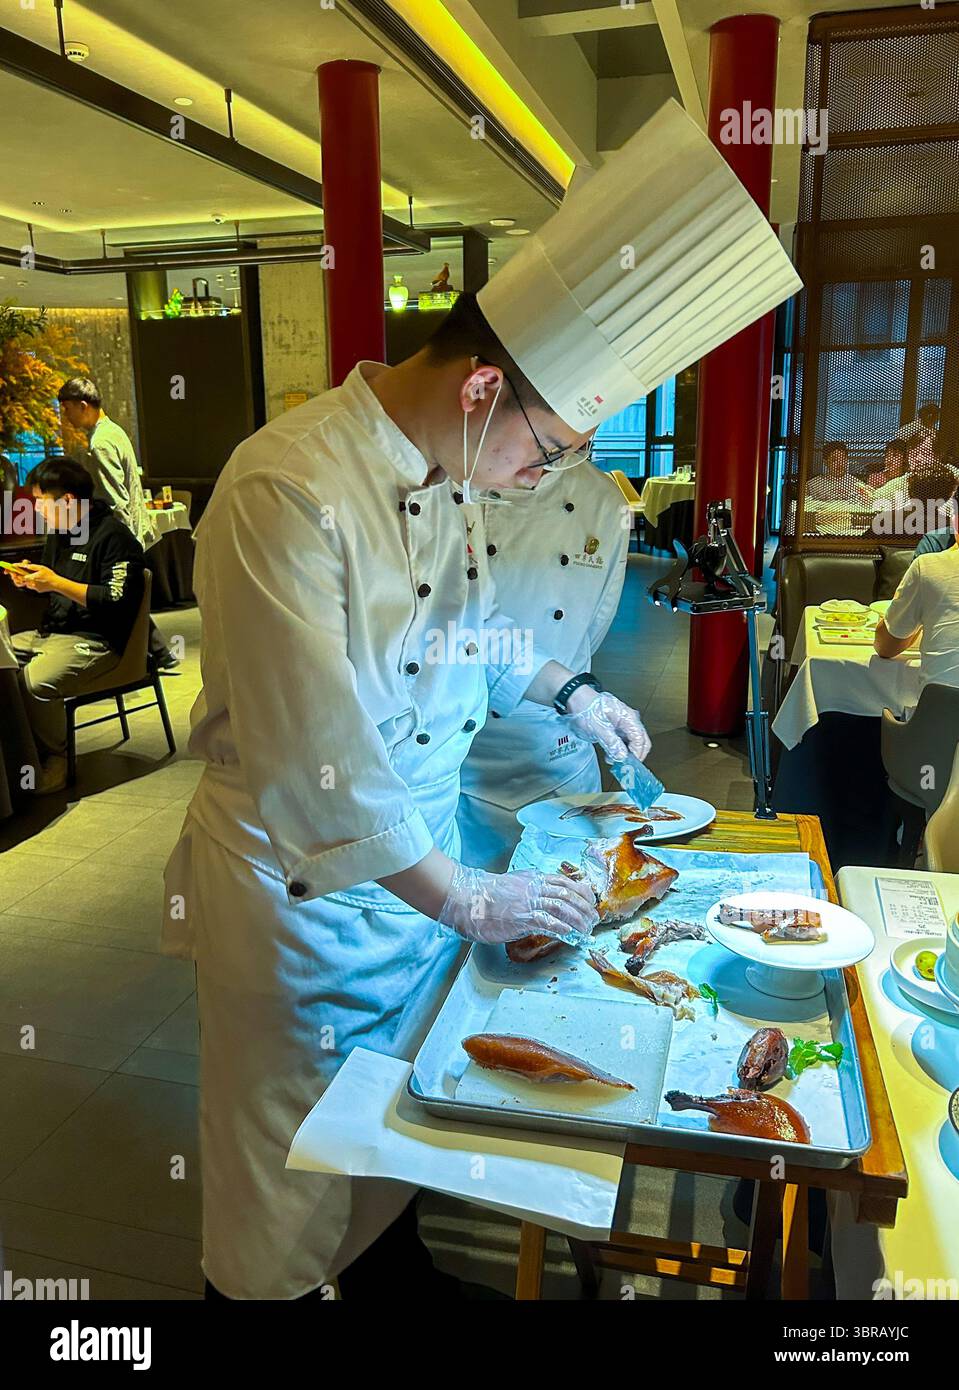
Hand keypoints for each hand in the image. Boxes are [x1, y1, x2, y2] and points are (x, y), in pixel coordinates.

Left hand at [14, 562, 59, 593]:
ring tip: (34, 577)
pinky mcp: (37, 590)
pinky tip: (39, 581)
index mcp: (32, 577)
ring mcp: (34, 587)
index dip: (15, 573)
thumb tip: (26, 566)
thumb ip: (32, 567)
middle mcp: (32, 583)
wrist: (56, 583)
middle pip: (22, 581)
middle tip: (20, 574)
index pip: (20, 576)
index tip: (11, 571)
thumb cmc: (50, 576)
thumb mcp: (41, 567)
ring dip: (27, 580)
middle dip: (20, 577)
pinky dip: (34, 583)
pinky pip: (33, 586)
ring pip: (27, 584)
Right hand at [438, 864, 598, 944]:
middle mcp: (534, 888)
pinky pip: (548, 922)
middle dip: (585, 908)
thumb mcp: (513, 885)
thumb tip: (543, 898)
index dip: (582, 892)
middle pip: (569, 894)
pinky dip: (562, 928)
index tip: (591, 901)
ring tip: (586, 929)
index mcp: (533, 879)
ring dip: (578, 919)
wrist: (466, 897)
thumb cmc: (486, 895)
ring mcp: (528, 902)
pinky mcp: (522, 918)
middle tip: (593, 919)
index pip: (565, 882)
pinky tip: (570, 934)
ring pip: (563, 907)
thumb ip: (530, 889)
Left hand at [561, 689, 651, 761]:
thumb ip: (611, 742)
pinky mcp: (618, 728)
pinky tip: (610, 755)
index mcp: (628, 717)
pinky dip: (620, 750)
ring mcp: (624, 724)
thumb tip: (622, 756)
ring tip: (613, 760)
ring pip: (633, 743)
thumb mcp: (598, 727)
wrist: (576, 699)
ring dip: (626, 754)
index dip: (636, 753)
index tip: (628, 764)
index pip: (640, 739)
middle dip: (634, 755)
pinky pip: (624, 741)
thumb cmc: (586, 707)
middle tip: (624, 766)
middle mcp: (630, 720)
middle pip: (641, 742)